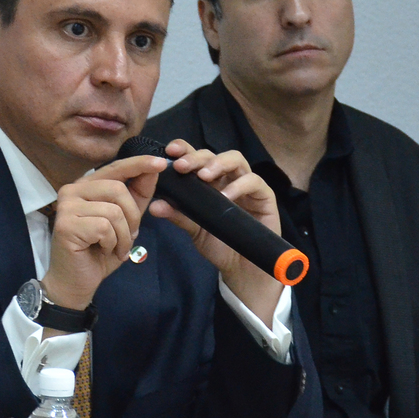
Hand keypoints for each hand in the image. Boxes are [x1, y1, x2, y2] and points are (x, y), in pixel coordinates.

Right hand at [43, 155, 166, 311]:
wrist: (76, 282)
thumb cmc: (99, 251)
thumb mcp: (126, 220)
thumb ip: (137, 195)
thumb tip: (154, 169)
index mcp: (87, 186)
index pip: (116, 167)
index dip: (139, 164)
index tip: (162, 163)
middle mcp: (72, 190)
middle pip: (118, 189)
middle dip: (133, 216)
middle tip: (130, 237)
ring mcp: (66, 206)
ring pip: (114, 211)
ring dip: (123, 235)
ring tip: (115, 248)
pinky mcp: (66, 224)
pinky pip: (104, 227)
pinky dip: (112, 243)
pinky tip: (104, 251)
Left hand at [147, 139, 283, 321]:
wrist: (241, 268)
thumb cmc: (219, 243)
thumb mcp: (194, 228)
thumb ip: (177, 215)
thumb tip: (154, 205)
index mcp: (208, 181)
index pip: (196, 157)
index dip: (184, 150)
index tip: (170, 152)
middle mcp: (227, 178)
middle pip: (213, 154)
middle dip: (196, 157)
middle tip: (182, 167)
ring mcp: (246, 184)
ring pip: (236, 159)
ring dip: (218, 164)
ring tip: (203, 176)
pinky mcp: (264, 195)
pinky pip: (254, 181)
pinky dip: (239, 185)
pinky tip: (226, 196)